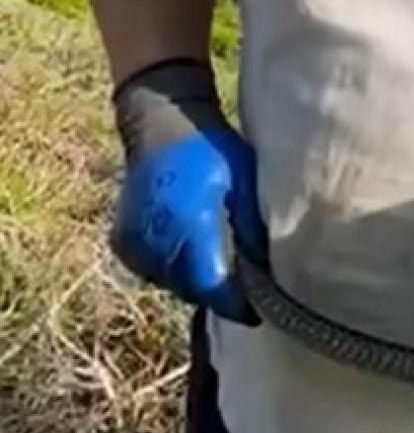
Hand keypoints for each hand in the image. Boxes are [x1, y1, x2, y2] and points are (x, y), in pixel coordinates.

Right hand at [109, 59, 266, 324]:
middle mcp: (154, 241)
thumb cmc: (210, 147)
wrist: (160, 121)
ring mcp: (134, 245)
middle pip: (194, 289)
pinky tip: (194, 254)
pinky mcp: (124, 245)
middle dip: (221, 293)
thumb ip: (252, 228)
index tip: (260, 310)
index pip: (213, 285)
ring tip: (223, 270)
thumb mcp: (243, 180)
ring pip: (174, 284)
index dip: (238, 303)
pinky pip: (155, 271)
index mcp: (187, 224)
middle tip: (248, 291)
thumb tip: (269, 272)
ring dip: (198, 282)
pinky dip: (176, 270)